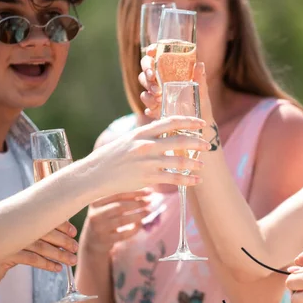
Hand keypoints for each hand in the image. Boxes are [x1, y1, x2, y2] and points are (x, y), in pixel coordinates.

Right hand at [0, 221, 76, 279]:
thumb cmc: (5, 246)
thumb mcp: (20, 235)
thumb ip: (37, 231)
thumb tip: (63, 235)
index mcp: (20, 217)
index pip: (46, 217)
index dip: (62, 224)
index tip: (73, 232)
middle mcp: (16, 226)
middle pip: (46, 232)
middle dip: (64, 241)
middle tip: (75, 248)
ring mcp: (11, 240)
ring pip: (41, 246)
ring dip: (59, 254)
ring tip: (71, 260)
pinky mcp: (7, 255)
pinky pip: (32, 259)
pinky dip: (47, 264)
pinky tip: (57, 268)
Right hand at [84, 190, 152, 252]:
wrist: (92, 242)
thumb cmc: (105, 220)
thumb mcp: (107, 208)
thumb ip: (122, 200)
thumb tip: (145, 190)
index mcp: (95, 203)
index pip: (117, 195)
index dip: (134, 193)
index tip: (149, 191)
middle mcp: (95, 215)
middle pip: (119, 207)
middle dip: (137, 203)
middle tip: (150, 201)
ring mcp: (99, 229)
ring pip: (122, 220)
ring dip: (138, 215)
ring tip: (148, 211)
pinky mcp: (105, 240)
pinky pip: (124, 234)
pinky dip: (135, 229)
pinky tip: (141, 224)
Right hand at [88, 115, 211, 195]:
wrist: (94, 175)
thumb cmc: (112, 158)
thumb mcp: (128, 141)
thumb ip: (147, 137)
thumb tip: (166, 133)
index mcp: (142, 132)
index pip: (170, 122)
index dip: (189, 121)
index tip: (201, 123)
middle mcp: (146, 145)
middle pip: (179, 140)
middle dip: (197, 142)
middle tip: (208, 145)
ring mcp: (147, 162)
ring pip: (179, 161)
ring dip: (194, 163)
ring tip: (203, 165)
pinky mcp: (147, 177)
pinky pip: (173, 178)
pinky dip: (188, 180)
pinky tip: (196, 181)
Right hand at [138, 46, 215, 131]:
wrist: (200, 124)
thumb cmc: (202, 104)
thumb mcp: (202, 91)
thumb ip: (200, 79)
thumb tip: (200, 64)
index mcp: (171, 73)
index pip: (157, 57)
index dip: (151, 51)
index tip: (152, 51)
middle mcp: (161, 82)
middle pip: (145, 71)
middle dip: (147, 72)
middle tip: (153, 77)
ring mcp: (156, 95)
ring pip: (144, 87)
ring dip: (148, 90)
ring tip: (158, 96)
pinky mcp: (155, 108)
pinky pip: (147, 105)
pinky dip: (149, 106)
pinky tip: (154, 110)